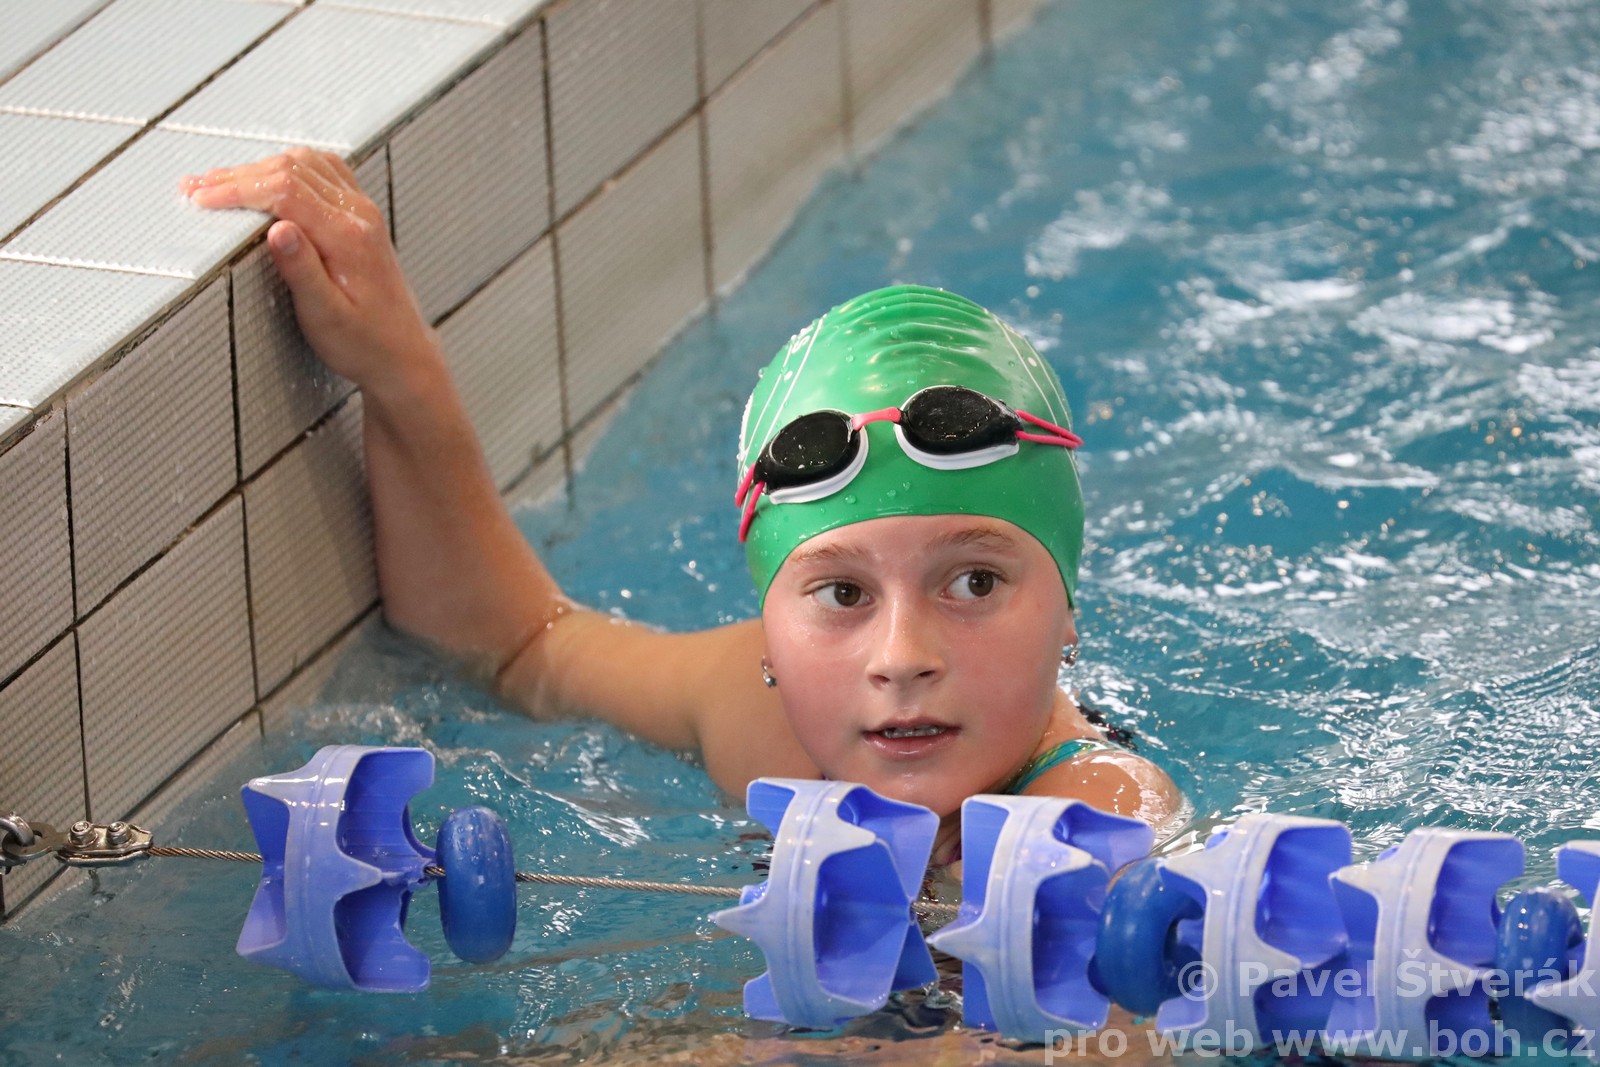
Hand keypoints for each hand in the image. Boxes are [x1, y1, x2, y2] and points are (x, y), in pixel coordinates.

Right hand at [182, 148, 439, 393]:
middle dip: (237, 176)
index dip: (238, 189)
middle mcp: (359, 214)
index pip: (285, 190)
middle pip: (291, 169)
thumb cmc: (365, 344)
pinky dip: (285, 169)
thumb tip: (276, 229)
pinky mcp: (361, 216)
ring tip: (216, 183)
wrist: (404, 355)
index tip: (200, 198)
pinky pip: (322, 172)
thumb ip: (302, 271)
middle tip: (193, 189)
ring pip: (305, 164)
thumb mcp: (326, 317)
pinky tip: (261, 180)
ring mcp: (363, 211)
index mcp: (349, 236)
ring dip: (258, 168)